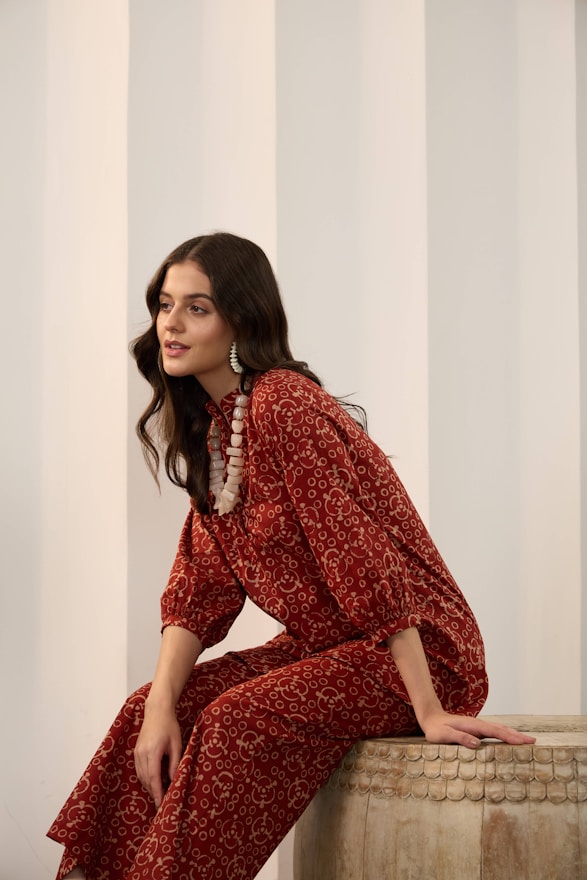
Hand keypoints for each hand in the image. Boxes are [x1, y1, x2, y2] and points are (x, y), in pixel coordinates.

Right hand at [134, 702, 182, 808]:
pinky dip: (145, 778)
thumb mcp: (176, 744)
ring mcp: (137, 752)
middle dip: (153, 793)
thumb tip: (173, 781)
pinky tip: (152, 782)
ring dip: (148, 787)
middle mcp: (142, 753)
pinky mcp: (135, 751)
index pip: (153, 778)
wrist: (157, 711)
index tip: (160, 804)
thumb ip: (175, 763)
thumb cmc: (169, 726)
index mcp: (153, 751)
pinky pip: (138, 770)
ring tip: (158, 795)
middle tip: (162, 803)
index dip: (157, 793)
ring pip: (141, 776)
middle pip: (146, 779)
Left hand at [421, 710, 536, 747]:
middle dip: (517, 735)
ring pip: (499, 729)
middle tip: (533, 742)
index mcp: (472, 726)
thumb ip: (459, 738)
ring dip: (513, 735)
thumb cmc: (436, 729)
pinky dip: (505, 735)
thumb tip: (477, 744)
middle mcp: (478, 725)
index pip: (494, 731)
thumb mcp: (444, 735)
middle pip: (501, 729)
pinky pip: (494, 732)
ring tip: (527, 741)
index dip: (509, 737)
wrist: (431, 718)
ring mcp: (478, 726)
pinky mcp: (476, 730)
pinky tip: (510, 739)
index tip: (523, 742)